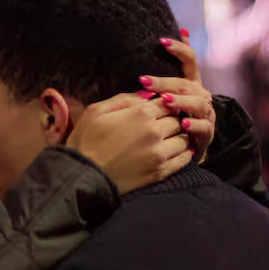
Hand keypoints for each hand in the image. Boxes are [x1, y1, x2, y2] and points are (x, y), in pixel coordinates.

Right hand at [66, 93, 191, 194]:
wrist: (83, 175)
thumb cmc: (86, 140)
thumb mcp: (97, 110)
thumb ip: (124, 99)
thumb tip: (146, 94)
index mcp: (141, 113)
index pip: (168, 102)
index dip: (166, 104)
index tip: (162, 108)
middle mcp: (155, 131)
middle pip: (177, 120)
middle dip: (173, 120)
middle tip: (168, 123)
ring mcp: (159, 153)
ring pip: (184, 139)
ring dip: (180, 137)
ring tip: (173, 138)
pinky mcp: (160, 172)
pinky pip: (183, 160)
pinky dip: (185, 154)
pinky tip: (180, 152)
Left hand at [139, 32, 215, 163]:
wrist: (187, 148)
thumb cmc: (175, 116)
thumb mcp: (170, 91)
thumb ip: (172, 66)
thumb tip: (181, 30)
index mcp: (191, 83)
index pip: (190, 60)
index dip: (179, 49)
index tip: (161, 41)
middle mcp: (201, 96)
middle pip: (187, 84)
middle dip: (165, 81)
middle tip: (143, 81)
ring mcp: (206, 114)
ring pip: (198, 104)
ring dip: (181, 102)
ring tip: (165, 101)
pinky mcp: (207, 134)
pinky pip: (204, 128)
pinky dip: (194, 126)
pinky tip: (183, 125)